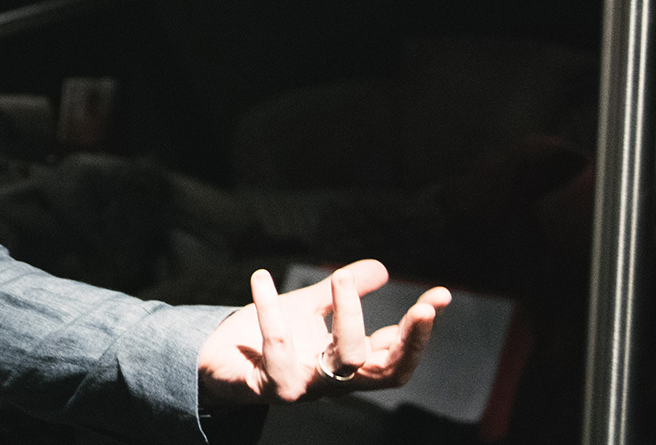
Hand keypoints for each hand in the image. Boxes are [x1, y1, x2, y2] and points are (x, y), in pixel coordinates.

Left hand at [196, 260, 449, 405]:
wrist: (216, 360)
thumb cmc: (269, 338)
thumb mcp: (310, 308)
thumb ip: (343, 291)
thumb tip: (382, 268)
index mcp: (348, 364)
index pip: (396, 352)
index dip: (420, 330)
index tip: (440, 296)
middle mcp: (334, 381)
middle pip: (384, 369)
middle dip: (410, 340)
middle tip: (422, 307)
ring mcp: (305, 387)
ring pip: (343, 362)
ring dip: (348, 317)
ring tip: (340, 278)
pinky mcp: (270, 387)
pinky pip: (278, 350)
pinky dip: (270, 311)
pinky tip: (260, 278)